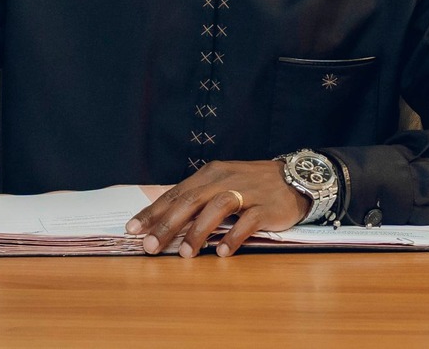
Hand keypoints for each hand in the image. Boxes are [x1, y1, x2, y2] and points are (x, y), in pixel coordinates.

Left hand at [125, 160, 308, 257]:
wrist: (296, 179)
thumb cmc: (252, 186)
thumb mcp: (222, 184)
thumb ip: (198, 199)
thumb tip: (166, 220)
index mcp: (210, 174)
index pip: (176, 192)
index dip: (153, 211)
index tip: (132, 229)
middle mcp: (225, 179)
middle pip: (191, 200)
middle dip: (168, 223)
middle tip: (150, 245)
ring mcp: (247, 192)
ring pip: (217, 207)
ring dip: (198, 231)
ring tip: (185, 254)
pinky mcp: (267, 207)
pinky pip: (248, 222)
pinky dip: (233, 237)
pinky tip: (221, 252)